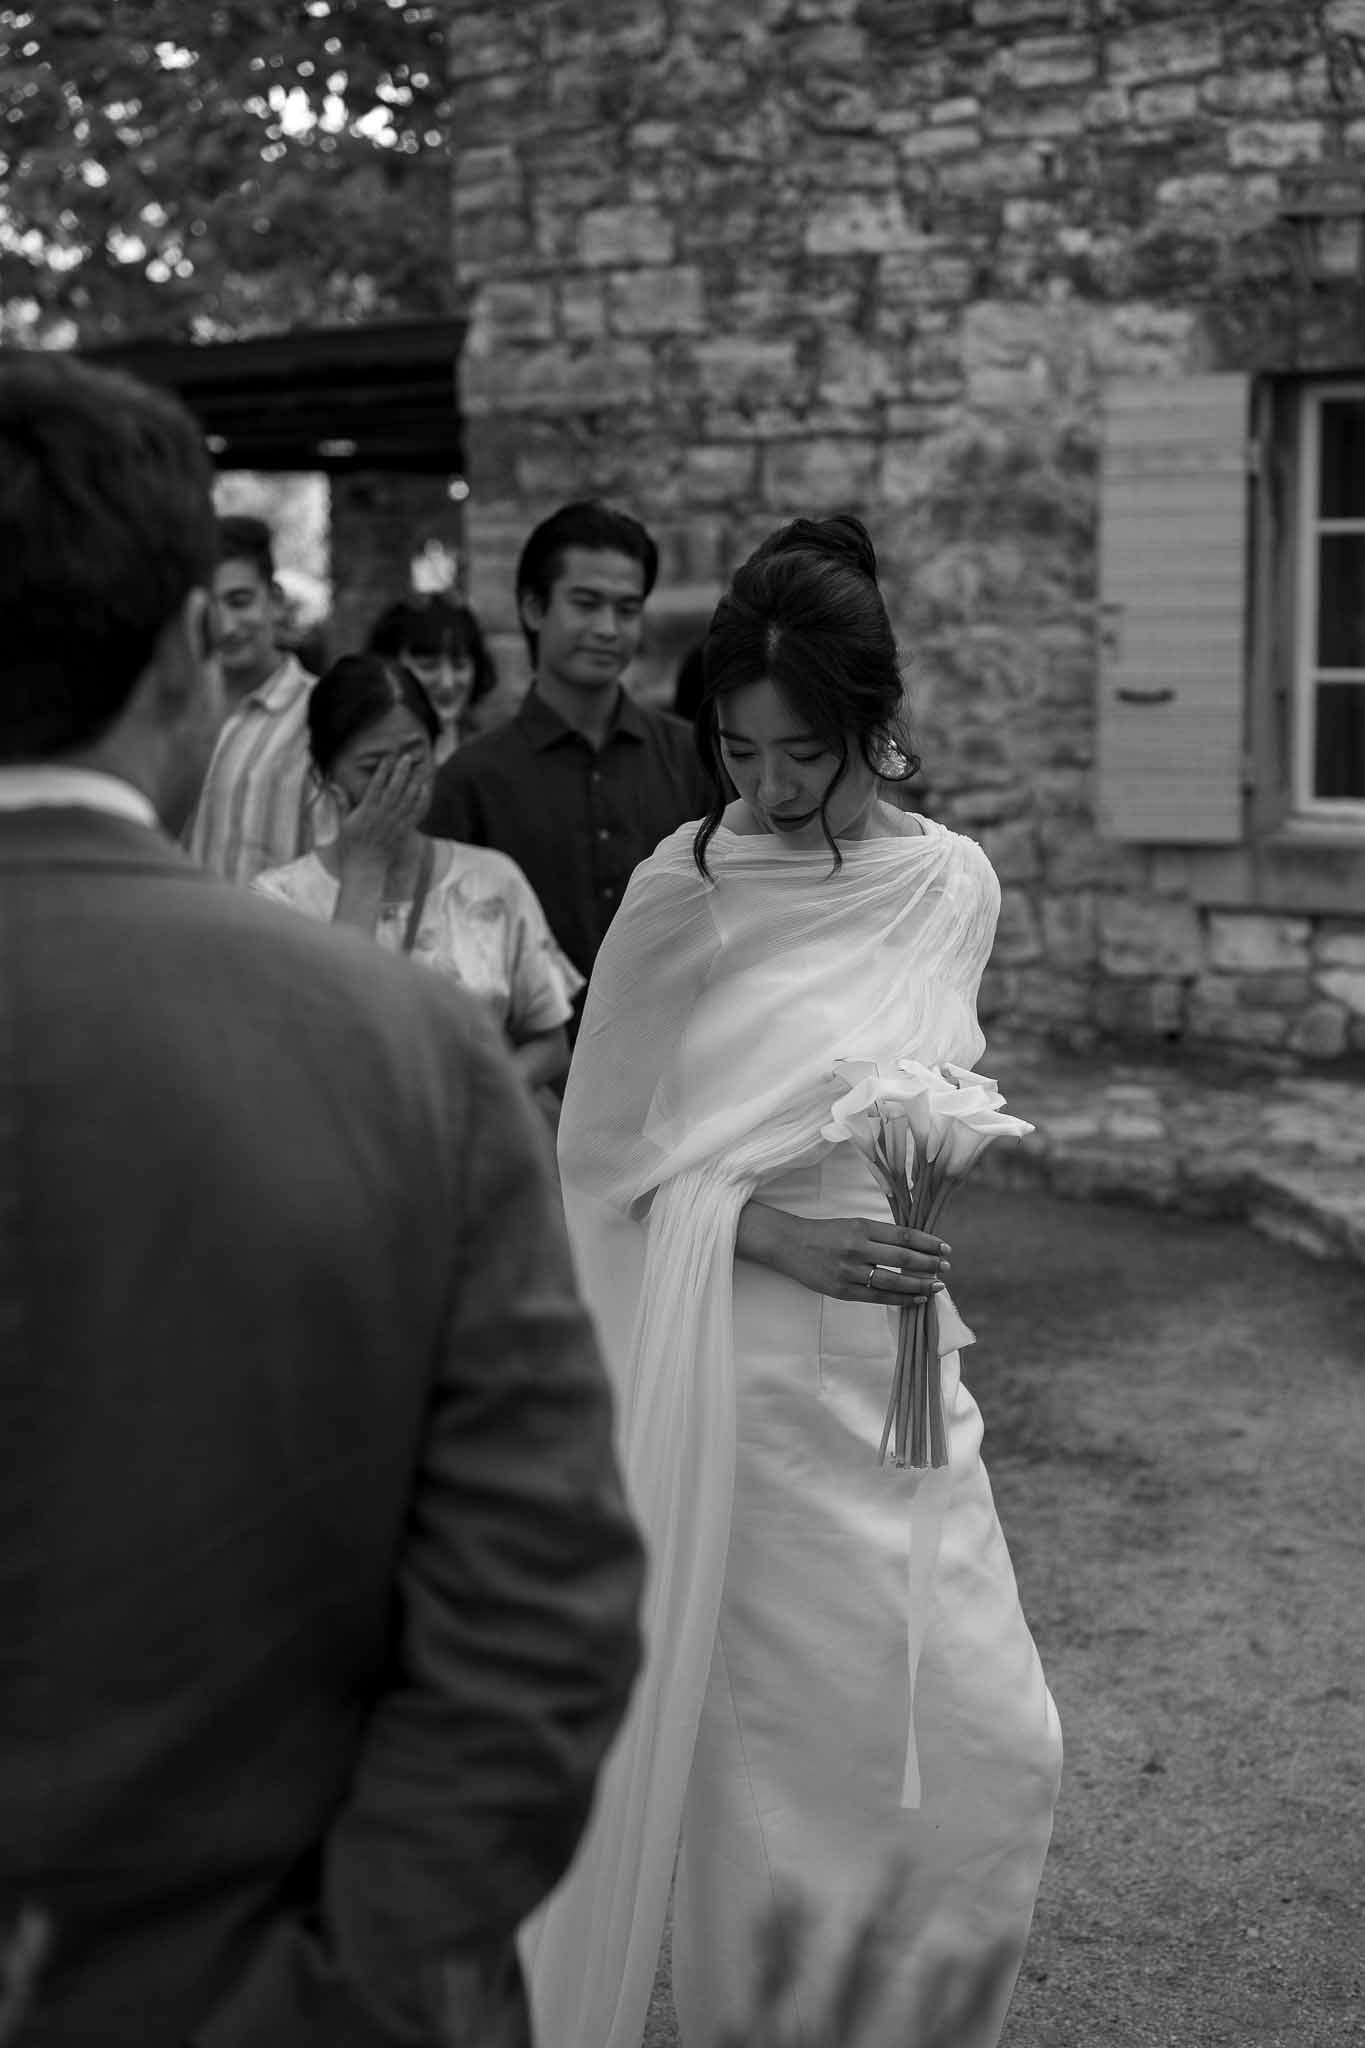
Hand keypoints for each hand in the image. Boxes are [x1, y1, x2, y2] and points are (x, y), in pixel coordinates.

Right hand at [334, 750, 427, 869]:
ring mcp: (395, 822)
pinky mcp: (404, 830)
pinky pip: (416, 813)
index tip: (389, 757)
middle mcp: (383, 814)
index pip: (376, 785)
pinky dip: (422, 800)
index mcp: (367, 810)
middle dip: (402, 771)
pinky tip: (425, 789)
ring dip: (415, 781)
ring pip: (408, 798)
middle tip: (408, 757)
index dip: (384, 769)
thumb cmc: (352, 845)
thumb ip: (343, 802)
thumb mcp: (344, 822)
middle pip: (395, 788)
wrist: (365, 866)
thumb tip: (334, 785)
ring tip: (421, 768)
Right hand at [737, 1203, 950, 1303]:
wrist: (789, 1244)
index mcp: (861, 1227)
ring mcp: (849, 1271)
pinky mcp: (842, 1290)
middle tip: (947, 1268)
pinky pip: (877, 1298)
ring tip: (937, 1286)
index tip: (945, 1248)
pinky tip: (915, 1299)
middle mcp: (857, 1248)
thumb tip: (915, 1248)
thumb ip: (880, 1235)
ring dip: (919, 1284)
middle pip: (902, 1258)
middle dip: (929, 1264)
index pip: (903, 1235)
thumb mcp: (852, 1224)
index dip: (928, 1243)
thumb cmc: (825, 1233)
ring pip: (893, 1281)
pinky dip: (899, 1299)